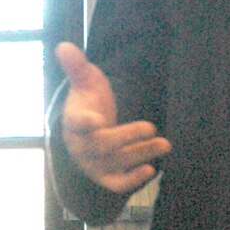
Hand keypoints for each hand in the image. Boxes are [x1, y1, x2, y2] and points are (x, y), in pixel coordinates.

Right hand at [55, 41, 170, 193]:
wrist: (88, 130)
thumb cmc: (88, 103)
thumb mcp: (85, 82)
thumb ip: (77, 66)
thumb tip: (63, 45)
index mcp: (73, 122)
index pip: (77, 123)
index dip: (85, 122)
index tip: (97, 120)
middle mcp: (81, 146)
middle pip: (102, 144)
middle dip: (128, 136)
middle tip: (151, 126)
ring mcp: (93, 164)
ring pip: (116, 162)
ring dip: (141, 153)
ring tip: (165, 143)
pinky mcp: (105, 176)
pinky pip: (117, 183)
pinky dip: (132, 180)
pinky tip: (151, 168)